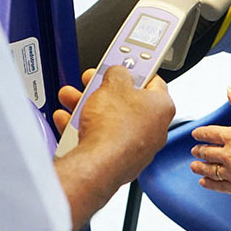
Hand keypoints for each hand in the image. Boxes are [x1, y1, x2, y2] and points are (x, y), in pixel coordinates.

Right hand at [55, 67, 174, 185]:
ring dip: (90, 107)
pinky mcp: (119, 162)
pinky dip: (85, 129)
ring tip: (72, 99)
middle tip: (91, 82)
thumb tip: (118, 72)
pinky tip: (68, 121)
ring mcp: (137, 147)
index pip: (153, 81)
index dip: (136, 70)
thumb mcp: (113, 82)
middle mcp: (154, 129)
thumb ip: (118, 72)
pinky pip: (101, 139)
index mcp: (162, 106)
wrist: (98, 165)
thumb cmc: (113, 127)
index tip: (123, 65)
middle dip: (104, 90)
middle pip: (127, 101)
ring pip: (111, 120)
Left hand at [190, 88, 230, 199]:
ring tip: (195, 167)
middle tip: (194, 151)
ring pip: (210, 170)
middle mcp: (230, 154)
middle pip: (207, 152)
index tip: (196, 134)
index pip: (210, 133)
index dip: (201, 134)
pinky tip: (205, 183)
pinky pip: (219, 187)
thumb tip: (230, 92)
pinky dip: (209, 184)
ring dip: (200, 167)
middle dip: (199, 150)